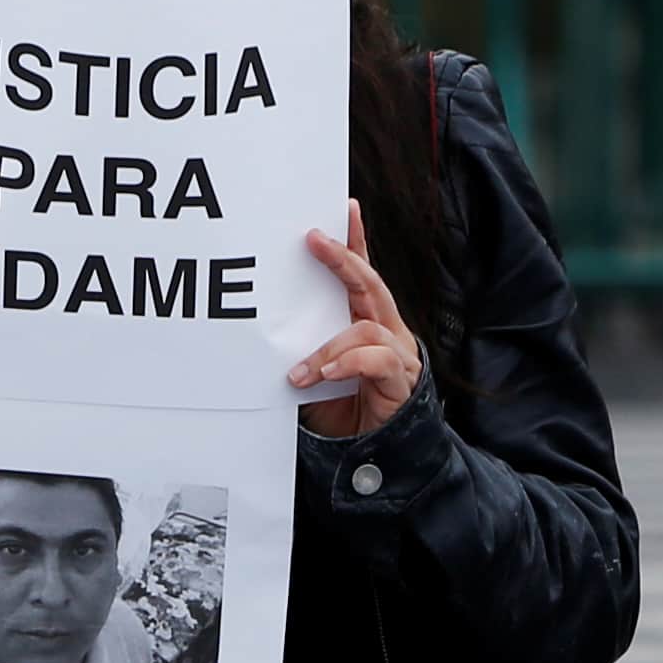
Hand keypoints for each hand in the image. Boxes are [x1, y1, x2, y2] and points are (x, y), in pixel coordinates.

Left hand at [290, 198, 424, 441]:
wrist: (373, 454)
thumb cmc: (341, 409)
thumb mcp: (314, 370)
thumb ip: (302, 345)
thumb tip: (262, 323)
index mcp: (366, 321)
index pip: (362, 274)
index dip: (355, 240)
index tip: (343, 208)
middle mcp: (386, 330)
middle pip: (370, 284)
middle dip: (345, 258)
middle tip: (314, 240)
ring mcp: (396, 353)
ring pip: (368, 326)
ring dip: (330, 346)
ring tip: (302, 371)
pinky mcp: (400, 380)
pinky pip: (377, 360)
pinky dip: (348, 363)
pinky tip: (324, 375)